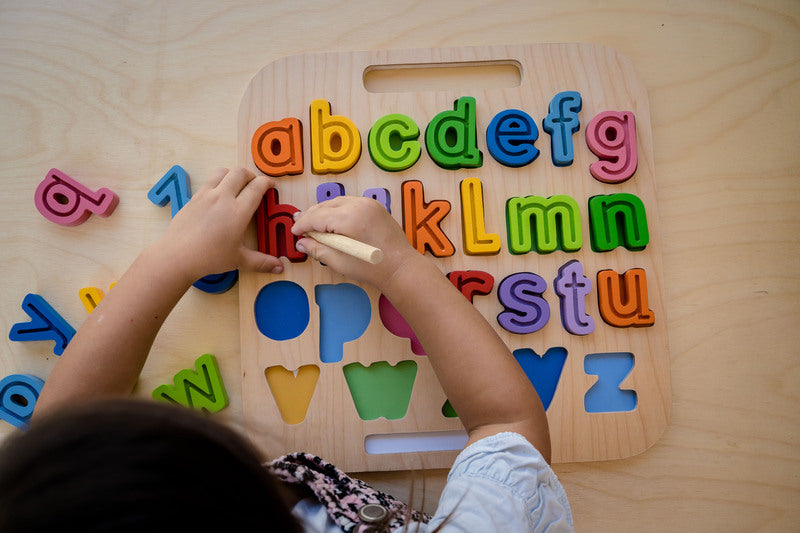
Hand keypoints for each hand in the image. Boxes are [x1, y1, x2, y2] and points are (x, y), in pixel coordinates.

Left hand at [156, 167, 283, 281]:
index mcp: (238, 211)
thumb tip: (280, 268)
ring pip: (222, 172)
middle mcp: (223, 198)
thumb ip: (262, 262)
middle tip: (255, 185)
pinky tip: (218, 197)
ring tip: (236, 186)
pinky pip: (208, 181)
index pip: (257, 187)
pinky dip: (218, 182)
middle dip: (251, 175)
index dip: (267, 183)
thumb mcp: (239, 260)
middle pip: (240, 173)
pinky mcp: (193, 198)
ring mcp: (206, 195)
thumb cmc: (209, 258)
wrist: (177, 256)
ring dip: (233, 175)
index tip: (271, 186)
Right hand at [291, 196, 419, 290]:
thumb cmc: (371, 268)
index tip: (294, 233)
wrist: (401, 268)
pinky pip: (350, 203)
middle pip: (326, 206)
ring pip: (337, 202)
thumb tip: (301, 243)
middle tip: (300, 227)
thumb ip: (318, 249)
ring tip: (313, 223)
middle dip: (311, 216)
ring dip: (323, 212)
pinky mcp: (375, 206)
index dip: (303, 224)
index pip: (317, 216)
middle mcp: (359, 205)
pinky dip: (338, 210)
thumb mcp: (340, 261)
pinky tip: (332, 221)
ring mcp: (369, 203)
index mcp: (350, 218)